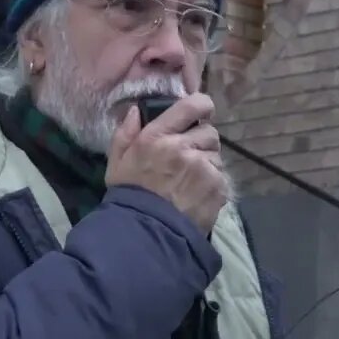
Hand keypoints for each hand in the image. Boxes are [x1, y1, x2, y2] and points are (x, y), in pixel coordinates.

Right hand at [105, 93, 229, 232]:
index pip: (191, 106)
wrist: (145, 233)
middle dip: (202, 141)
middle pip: (209, 132)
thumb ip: (125, 133)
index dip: (202, 105)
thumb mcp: (117, 162)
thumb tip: (136, 110)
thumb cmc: (128, 195)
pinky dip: (213, 183)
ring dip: (208, 163)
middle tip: (190, 156)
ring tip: (191, 180)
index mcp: (157, 136)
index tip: (202, 111)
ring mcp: (203, 167)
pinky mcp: (217, 186)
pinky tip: (197, 194)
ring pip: (216, 155)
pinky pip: (221, 176)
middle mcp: (183, 147)